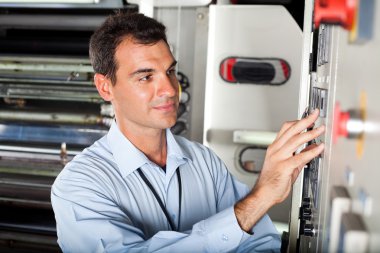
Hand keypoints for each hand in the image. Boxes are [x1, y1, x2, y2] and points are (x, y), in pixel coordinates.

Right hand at [234, 109, 324, 231]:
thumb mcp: (287, 166)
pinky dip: (311, 151)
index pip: (286, 128)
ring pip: (296, 140)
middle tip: (315, 114)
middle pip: (291, 130)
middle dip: (305, 120)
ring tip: (321, 129)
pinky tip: (319, 148)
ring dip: (310, 133)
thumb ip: (298, 156)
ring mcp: (279, 158)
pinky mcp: (284, 167)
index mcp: (275, 148)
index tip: (308, 116)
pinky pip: (300, 157)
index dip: (298, 120)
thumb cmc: (272, 182)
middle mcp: (276, 150)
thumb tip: (310, 149)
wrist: (263, 194)